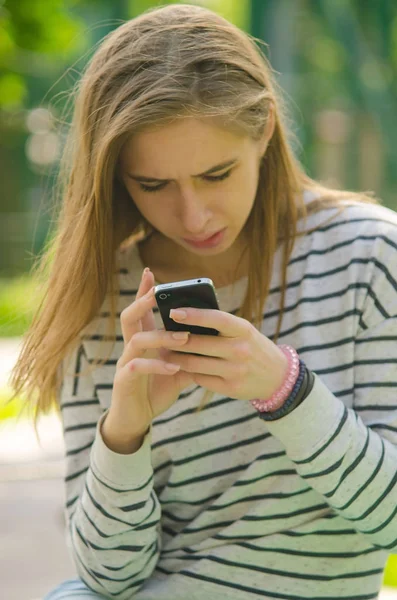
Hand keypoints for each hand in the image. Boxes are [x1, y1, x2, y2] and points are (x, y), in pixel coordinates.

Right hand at [106, 269, 195, 441]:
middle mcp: (131, 348)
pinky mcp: (124, 382)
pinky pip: (137, 367)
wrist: (136, 418)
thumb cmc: (155, 390)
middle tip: (159, 294)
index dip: (143, 292)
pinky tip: (173, 367)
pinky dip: (156, 366)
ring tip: (183, 338)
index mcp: (143, 341)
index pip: (141, 311)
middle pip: (129, 317)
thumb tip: (212, 341)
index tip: (151, 272)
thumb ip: (188, 354)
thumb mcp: (176, 369)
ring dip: (160, 337)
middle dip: (142, 303)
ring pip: (136, 340)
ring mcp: (125, 364)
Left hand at [166, 307, 288, 400]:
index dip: (193, 315)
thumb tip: (186, 316)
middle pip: (198, 344)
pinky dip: (188, 372)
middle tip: (159, 335)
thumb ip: (221, 325)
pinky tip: (180, 367)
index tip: (173, 312)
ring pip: (194, 364)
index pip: (216, 319)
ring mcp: (235, 371)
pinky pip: (200, 379)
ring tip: (164, 352)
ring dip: (176, 358)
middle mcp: (240, 350)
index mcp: (243, 330)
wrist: (278, 377)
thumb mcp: (244, 331)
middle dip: (175, 340)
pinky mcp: (230, 388)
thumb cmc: (254, 347)